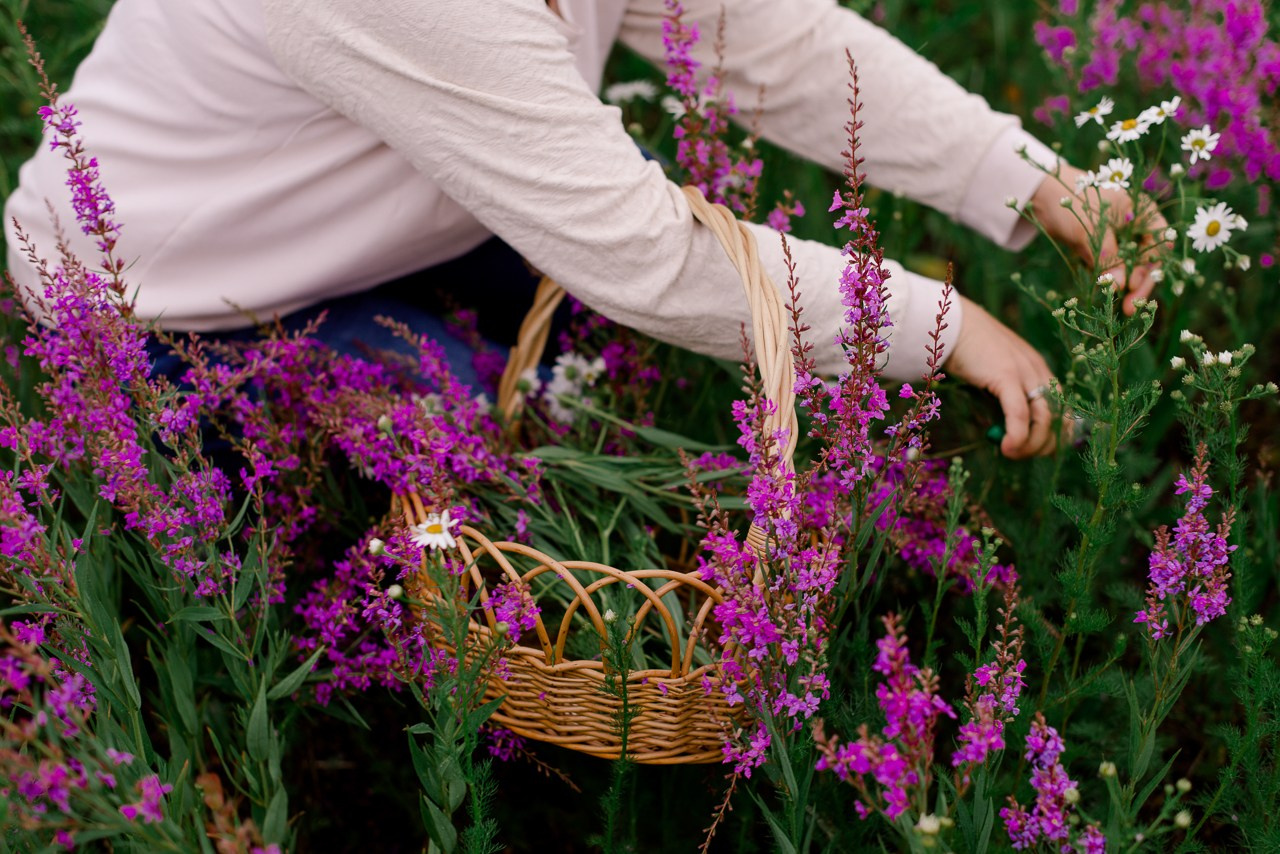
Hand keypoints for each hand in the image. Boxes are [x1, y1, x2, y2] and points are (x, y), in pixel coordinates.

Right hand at [945, 296, 1055, 458]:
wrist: (953, 324)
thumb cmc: (968, 351)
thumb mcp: (994, 376)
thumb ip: (1004, 397)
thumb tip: (1005, 429)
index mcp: (1039, 371)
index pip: (1064, 410)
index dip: (1058, 436)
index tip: (1039, 452)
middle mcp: (1039, 372)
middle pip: (1059, 418)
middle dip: (1045, 445)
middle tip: (1021, 455)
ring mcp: (1025, 372)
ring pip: (1044, 419)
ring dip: (1031, 445)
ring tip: (1012, 453)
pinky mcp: (1006, 375)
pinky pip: (1019, 413)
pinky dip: (1018, 435)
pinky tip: (1007, 448)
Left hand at [1029, 163, 1169, 315]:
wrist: (1041, 196)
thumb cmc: (1070, 201)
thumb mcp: (1090, 228)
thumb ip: (1107, 255)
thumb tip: (1122, 286)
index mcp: (1143, 211)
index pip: (1160, 243)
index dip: (1151, 266)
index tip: (1133, 285)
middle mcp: (1136, 226)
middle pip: (1149, 260)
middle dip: (1141, 284)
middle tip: (1131, 310)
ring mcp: (1120, 239)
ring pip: (1132, 267)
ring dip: (1128, 288)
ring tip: (1122, 310)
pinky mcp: (1104, 249)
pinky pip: (1114, 269)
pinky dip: (1112, 282)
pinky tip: (1108, 297)